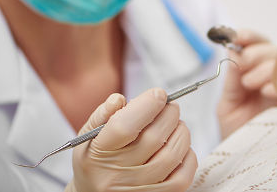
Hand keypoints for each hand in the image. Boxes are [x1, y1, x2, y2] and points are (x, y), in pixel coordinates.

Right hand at [65, 88, 196, 191]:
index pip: (124, 126)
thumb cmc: (96, 159)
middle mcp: (116, 176)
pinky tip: (178, 146)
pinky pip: (182, 177)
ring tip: (174, 125)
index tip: (158, 94)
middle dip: (168, 114)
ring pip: (172, 155)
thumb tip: (119, 99)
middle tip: (169, 106)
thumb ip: (103, 114)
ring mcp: (137, 190)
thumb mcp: (89, 136)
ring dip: (180, 131)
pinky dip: (188, 155)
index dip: (146, 105)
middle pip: (154, 138)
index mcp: (98, 154)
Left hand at [216, 29, 276, 138]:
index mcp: (259, 69)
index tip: (237, 36)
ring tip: (251, 83)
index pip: (260, 44)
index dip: (250, 37)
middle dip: (259, 53)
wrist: (245, 158)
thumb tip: (233, 50)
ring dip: (270, 69)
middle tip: (243, 63)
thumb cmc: (237, 129)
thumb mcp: (228, 102)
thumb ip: (231, 78)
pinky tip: (269, 91)